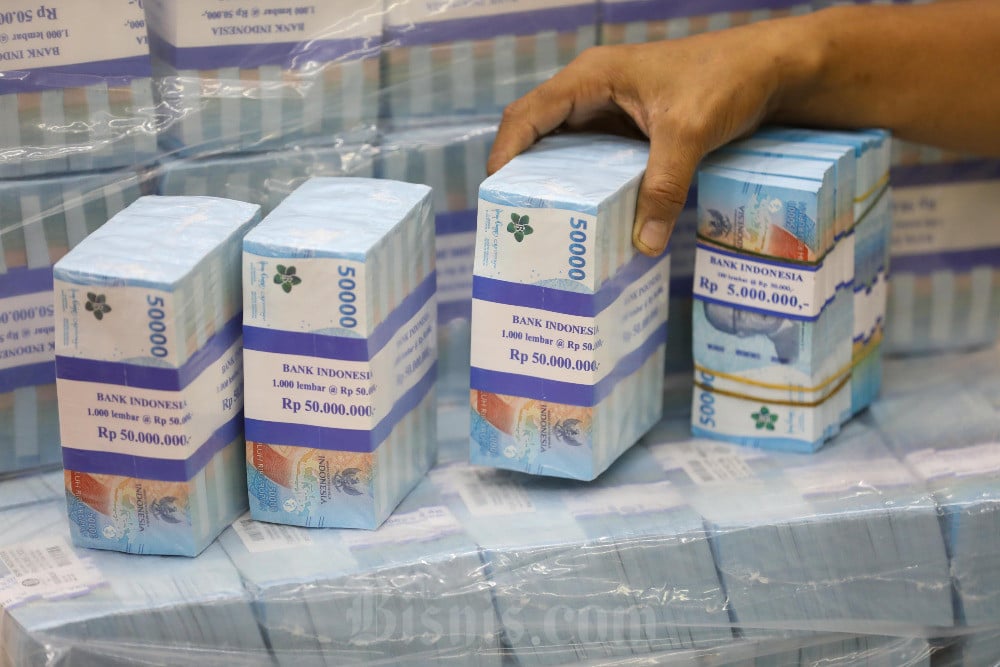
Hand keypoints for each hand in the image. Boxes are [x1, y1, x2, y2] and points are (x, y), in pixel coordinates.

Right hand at [488, 17, 818, 256]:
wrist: (773, 70)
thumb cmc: (728, 80)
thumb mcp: (690, 133)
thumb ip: (663, 187)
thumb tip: (642, 244)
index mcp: (592, 78)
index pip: (528, 115)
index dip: (505, 153)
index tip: (495, 197)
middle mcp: (593, 92)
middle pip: (539, 135)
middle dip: (523, 177)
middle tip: (516, 224)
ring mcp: (612, 111)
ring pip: (566, 150)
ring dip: (555, 185)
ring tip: (545, 229)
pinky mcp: (632, 129)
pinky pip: (596, 160)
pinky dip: (588, 187)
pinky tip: (591, 219)